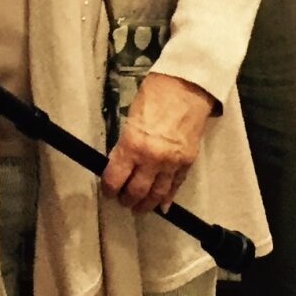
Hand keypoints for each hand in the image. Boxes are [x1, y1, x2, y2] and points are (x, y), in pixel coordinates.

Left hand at [99, 71, 213, 213]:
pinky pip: (175, 186)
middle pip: (136, 191)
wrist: (187, 87)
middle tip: (122, 201)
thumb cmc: (156, 95)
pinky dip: (167, 198)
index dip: (109, 188)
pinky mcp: (187, 162)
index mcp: (132, 145)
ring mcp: (172, 163)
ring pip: (157, 194)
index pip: (115, 178)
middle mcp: (152, 159)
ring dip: (146, 204)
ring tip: (139, 208)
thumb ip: (125, 145)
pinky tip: (161, 205)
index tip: (108, 191)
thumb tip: (121, 164)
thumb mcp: (131, 119)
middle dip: (127, 199)